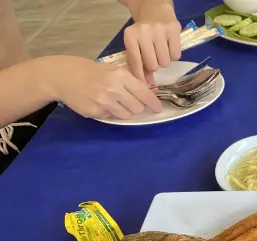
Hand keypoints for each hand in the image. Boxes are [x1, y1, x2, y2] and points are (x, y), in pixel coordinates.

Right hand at [44, 56, 161, 118]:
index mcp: (119, 75)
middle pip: (137, 107)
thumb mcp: (110, 70)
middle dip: (136, 106)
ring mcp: (104, 102)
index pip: (143, 93)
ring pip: (126, 115)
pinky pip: (111, 117)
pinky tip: (99, 102)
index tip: (158, 108)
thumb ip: (130, 81)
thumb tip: (152, 92)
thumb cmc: (89, 70)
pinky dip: (109, 112)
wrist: (62, 75)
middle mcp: (113, 89)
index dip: (153, 103)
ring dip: (124, 111)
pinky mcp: (96, 112)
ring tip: (112, 101)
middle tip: (127, 101)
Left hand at [124, 1, 180, 82]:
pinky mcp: (173, 30)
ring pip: (165, 62)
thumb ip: (140, 64)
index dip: (140, 76)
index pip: (136, 62)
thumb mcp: (137, 45)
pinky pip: (176, 56)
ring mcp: (159, 30)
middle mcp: (144, 31)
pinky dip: (173, 55)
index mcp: (130, 35)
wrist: (155, 10)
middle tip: (154, 58)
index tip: (144, 84)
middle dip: (154, 65)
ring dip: (164, 60)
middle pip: (153, 65)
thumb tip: (148, 84)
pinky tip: (169, 47)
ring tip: (161, 51)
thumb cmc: (144, 33)